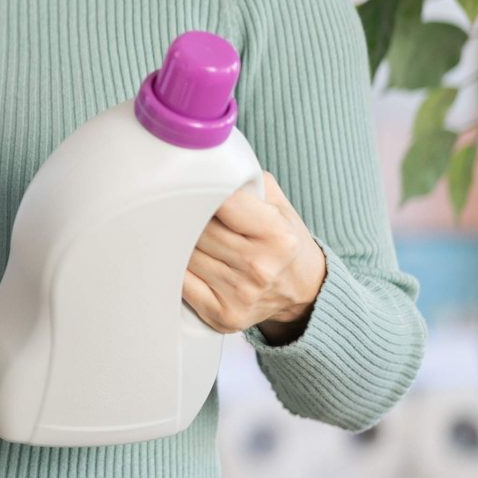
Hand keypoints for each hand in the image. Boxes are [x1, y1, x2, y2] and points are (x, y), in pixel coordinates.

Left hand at [182, 171, 327, 343]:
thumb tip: (205, 162)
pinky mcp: (222, 315)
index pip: (219, 202)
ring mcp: (240, 294)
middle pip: (197, 229)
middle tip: (177, 207)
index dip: (201, 190)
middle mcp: (259, 267)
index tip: (189, 185)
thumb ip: (246, 181)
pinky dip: (174, 267)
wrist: (303, 291)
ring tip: (181, 231)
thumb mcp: (278, 205)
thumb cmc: (284, 241)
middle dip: (186, 216)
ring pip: (184, 254)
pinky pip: (180, 282)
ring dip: (176, 241)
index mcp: (277, 235)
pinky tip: (178, 257)